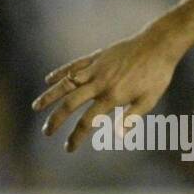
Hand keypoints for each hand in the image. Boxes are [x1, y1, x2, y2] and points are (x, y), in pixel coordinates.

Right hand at [33, 25, 182, 152]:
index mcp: (112, 97)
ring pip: (66, 84)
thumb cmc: (157, 76)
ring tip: (35, 107)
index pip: (88, 122)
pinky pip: (73, 66)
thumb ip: (131, 118)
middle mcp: (99, 83)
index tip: (68, 148)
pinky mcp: (95, 57)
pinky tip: (49, 80)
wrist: (158, 45)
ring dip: (49, 96)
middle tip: (45, 132)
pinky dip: (60, 73)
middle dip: (56, 120)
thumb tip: (117, 137)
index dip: (76, 136)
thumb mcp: (148, 100)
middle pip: (70, 104)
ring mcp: (95, 69)